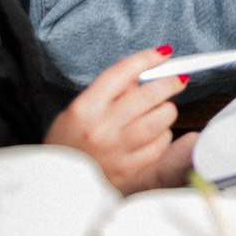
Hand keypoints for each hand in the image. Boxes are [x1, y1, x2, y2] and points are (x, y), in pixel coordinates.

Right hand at [45, 46, 200, 192]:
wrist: (56, 182)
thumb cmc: (68, 140)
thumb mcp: (79, 108)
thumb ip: (110, 88)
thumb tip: (143, 70)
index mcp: (85, 107)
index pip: (122, 74)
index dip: (147, 59)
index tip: (164, 52)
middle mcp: (100, 128)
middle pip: (147, 97)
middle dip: (170, 83)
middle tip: (179, 79)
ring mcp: (114, 151)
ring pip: (158, 122)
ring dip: (167, 111)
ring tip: (163, 109)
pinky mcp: (126, 171)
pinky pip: (157, 147)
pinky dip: (162, 136)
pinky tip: (156, 133)